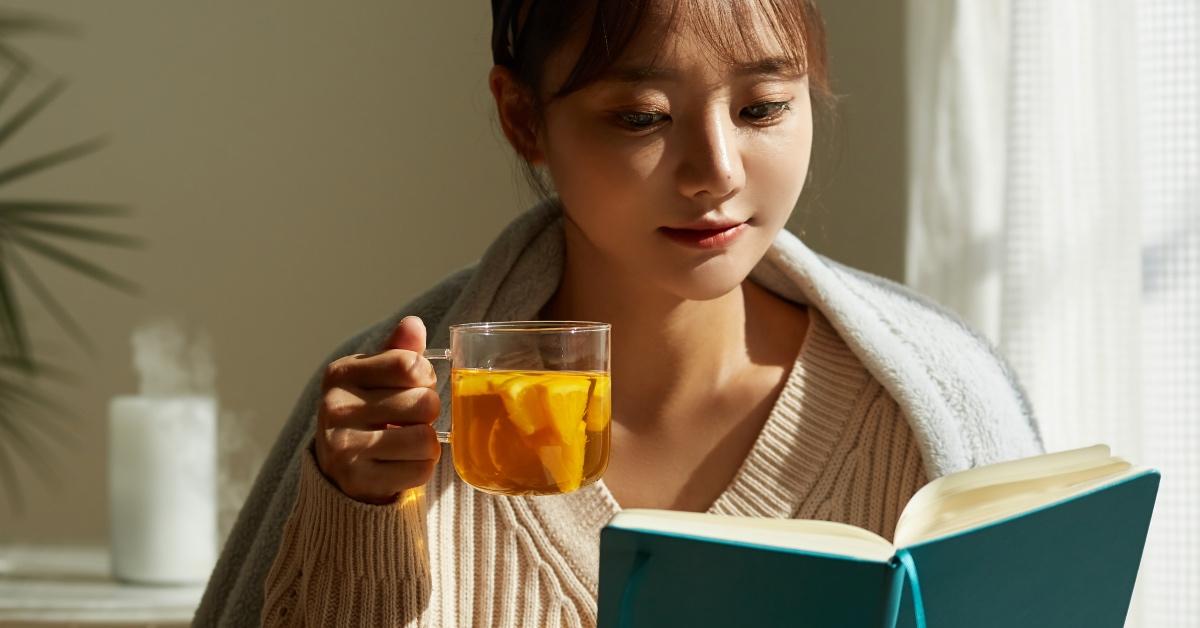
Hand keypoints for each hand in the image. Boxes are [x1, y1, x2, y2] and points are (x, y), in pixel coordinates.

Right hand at [314, 316, 441, 503]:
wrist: (338, 467)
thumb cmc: (368, 411)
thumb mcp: (377, 376)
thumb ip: (398, 352)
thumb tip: (414, 324)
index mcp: (341, 373)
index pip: (410, 365)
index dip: (425, 376)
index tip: (416, 385)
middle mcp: (335, 407)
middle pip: (424, 403)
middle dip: (428, 411)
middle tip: (411, 418)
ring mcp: (343, 446)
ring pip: (425, 439)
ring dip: (428, 443)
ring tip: (408, 440)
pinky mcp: (357, 480)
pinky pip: (420, 470)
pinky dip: (421, 467)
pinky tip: (402, 463)